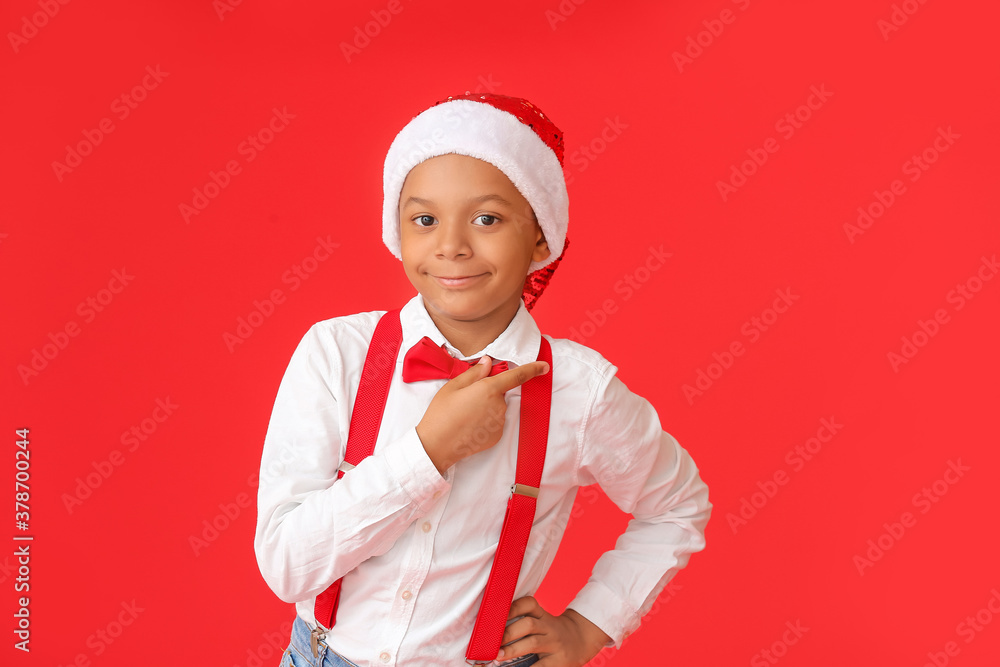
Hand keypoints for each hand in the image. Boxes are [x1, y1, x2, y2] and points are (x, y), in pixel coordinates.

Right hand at [415, 357, 549, 473]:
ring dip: (486, 407)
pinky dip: (486, 421)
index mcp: (488, 389)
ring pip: (497, 407)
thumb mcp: (453, 386)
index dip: (532, 369)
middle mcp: (499, 405)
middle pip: (500, 392)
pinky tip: (469, 425)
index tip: (544, 366)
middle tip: (466, 399)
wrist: (437, 445)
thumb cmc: (441, 413)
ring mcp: (499, 422)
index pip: (517, 376)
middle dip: (488, 391)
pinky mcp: (497, 436)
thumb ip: (474, 372)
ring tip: (464, 414)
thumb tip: (488, 362)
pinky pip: (495, 421)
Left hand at [495, 596, 611, 665]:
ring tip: (497, 656)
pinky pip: (541, 666)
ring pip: (533, 642)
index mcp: (542, 615)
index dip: (512, 607)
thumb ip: (523, 622)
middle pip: (528, 624)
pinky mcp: (558, 661)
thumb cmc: (553, 633)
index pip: (528, 604)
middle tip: (490, 641)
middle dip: (508, 632)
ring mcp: (554, 643)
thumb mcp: (543, 621)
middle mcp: (549, 627)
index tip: (495, 614)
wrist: (583, 640)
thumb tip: (492, 633)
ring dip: (513, 649)